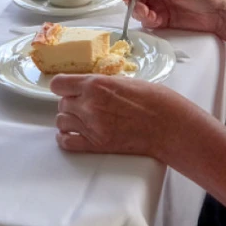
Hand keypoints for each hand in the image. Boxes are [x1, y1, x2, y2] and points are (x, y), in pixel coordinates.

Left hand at [51, 74, 198, 157]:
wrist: (167, 125)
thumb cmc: (152, 100)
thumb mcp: (122, 80)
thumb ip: (99, 84)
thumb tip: (86, 86)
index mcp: (95, 84)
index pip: (58, 84)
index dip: (62, 86)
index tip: (66, 88)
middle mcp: (89, 105)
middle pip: (61, 103)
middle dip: (70, 103)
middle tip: (83, 104)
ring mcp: (91, 126)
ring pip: (61, 122)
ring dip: (69, 119)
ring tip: (81, 118)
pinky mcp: (96, 145)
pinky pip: (67, 142)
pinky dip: (66, 138)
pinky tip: (73, 134)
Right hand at [119, 0, 225, 33]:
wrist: (220, 14)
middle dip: (132, 1)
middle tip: (136, 5)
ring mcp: (160, 7)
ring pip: (139, 9)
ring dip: (138, 11)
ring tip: (147, 13)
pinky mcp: (164, 21)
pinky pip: (148, 21)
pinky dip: (147, 20)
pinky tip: (153, 19)